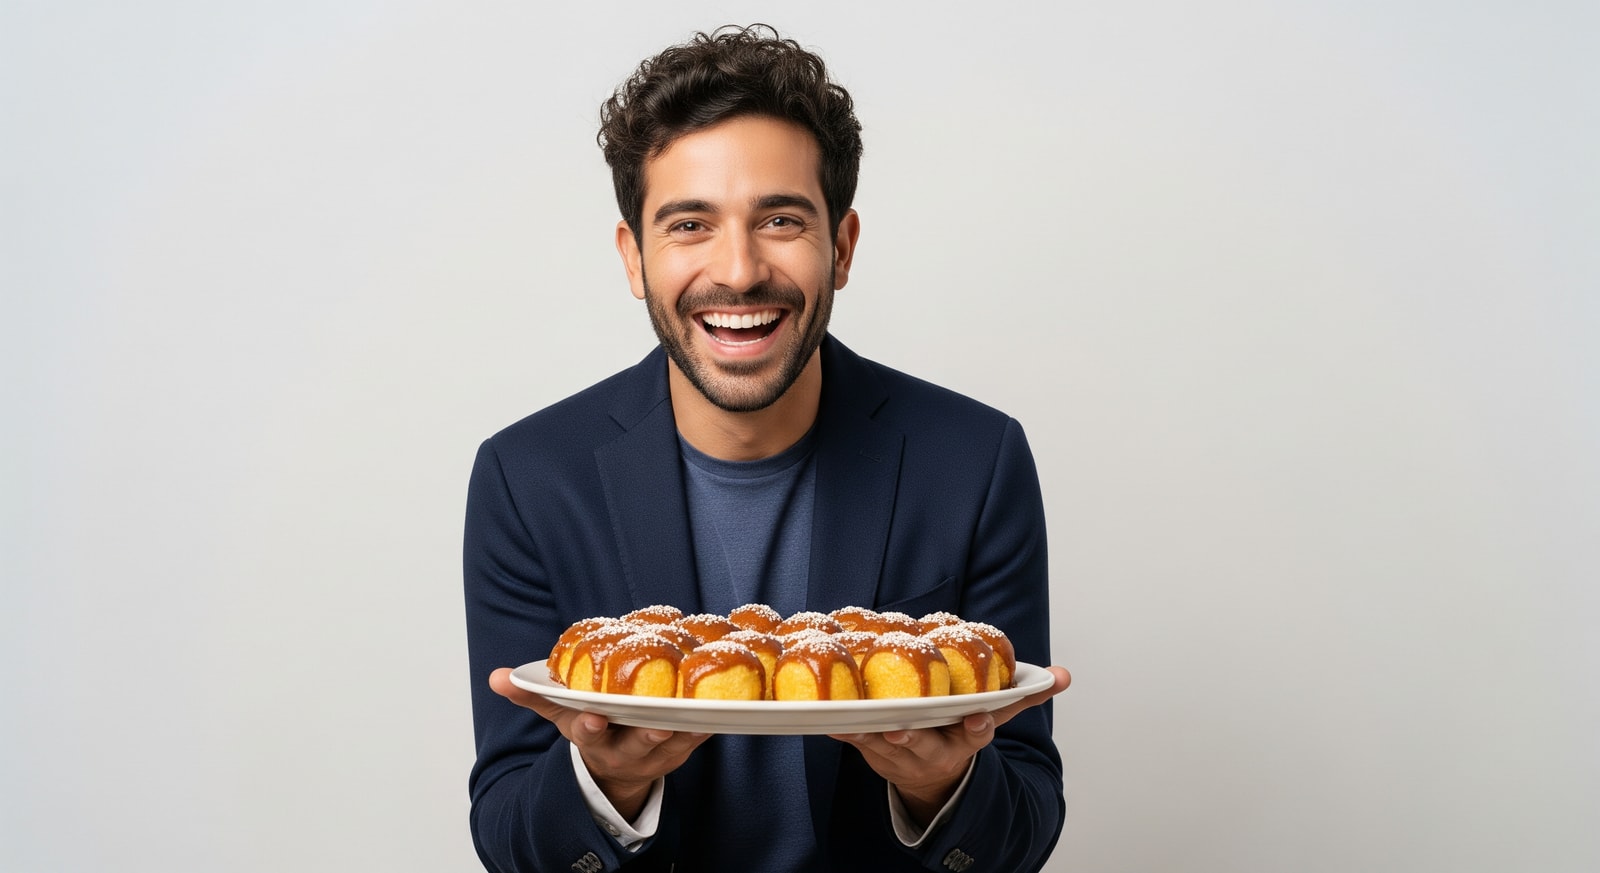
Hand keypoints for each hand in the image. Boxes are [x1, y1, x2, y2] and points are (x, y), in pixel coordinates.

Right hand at [488, 667, 711, 818]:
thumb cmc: (592, 727)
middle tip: (656, 725)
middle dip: (645, 736)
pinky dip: (705, 726)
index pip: (587, 734)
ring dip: (684, 732)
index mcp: (593, 737)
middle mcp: (623, 751)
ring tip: (695, 715)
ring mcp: (654, 755)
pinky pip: (696, 739)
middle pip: (635, 744)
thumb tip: (497, 677)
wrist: (618, 770)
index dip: (590, 726)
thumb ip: (531, 695)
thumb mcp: (560, 714)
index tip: (593, 716)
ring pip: (672, 745)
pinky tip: (716, 710)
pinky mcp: (680, 751)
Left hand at [828, 665, 1071, 825]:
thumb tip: (1064, 676)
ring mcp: (902, 755)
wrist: (931, 778)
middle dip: (911, 737)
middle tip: (898, 725)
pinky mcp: (874, 752)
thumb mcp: (994, 716)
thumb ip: (1024, 695)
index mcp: (965, 738)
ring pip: (883, 744)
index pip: (977, 733)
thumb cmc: (960, 733)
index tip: (978, 719)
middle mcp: (935, 750)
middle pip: (923, 744)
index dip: (978, 727)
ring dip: (867, 733)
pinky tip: (830, 719)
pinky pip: (857, 742)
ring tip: (854, 719)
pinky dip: (843, 730)